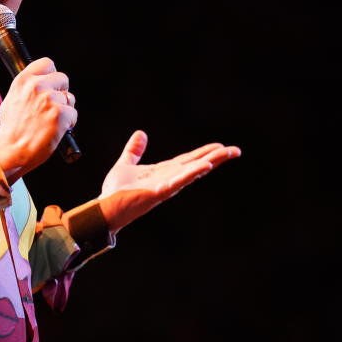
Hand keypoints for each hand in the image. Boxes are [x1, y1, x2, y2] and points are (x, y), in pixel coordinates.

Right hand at [0, 57, 76, 182]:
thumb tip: (41, 84)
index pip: (47, 63)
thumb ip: (27, 88)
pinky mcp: (60, 114)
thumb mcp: (11, 100)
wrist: (12, 150)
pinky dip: (69, 123)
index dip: (53, 75)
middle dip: (61, 93)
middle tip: (53, 107)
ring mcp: (50, 100)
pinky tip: (56, 129)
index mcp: (23, 81)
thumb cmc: (12, 131)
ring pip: (69, 98)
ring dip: (65, 109)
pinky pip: (74, 114)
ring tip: (51, 121)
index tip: (53, 84)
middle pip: (63, 79)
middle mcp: (37, 87)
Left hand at [99, 130, 240, 234]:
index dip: (204, 152)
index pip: (188, 160)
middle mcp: (168, 178)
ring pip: (192, 172)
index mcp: (163, 171)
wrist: (105, 208)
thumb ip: (134, 150)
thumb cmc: (115, 191)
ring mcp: (165, 186)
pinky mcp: (158, 192)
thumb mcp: (126, 164)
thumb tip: (141, 133)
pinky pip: (178, 182)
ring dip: (210, 163)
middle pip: (196, 165)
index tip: (221, 146)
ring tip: (226, 154)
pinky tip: (204, 167)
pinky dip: (191, 174)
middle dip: (216, 158)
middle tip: (236, 150)